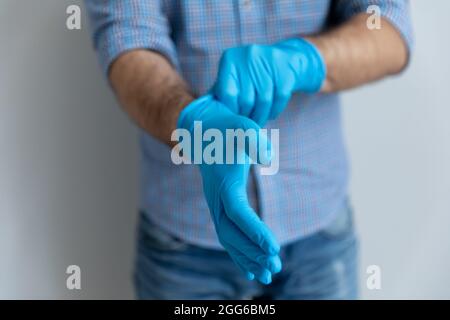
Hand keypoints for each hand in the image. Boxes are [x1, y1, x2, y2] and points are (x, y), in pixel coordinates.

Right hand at [177, 95, 280, 283]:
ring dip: (247, 257)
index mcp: (223, 184)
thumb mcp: (242, 127)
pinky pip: (228, 235)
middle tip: (274, 266)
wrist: (204, 130)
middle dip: (253, 252)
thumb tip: (268, 156)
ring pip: (228, 238)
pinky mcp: (220, 207)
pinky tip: (252, 267)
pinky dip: (239, 252)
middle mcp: (216, 199)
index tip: (274, 247)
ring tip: (268, 273)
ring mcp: (216, 205)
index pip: (238, 213)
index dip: (255, 231)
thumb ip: (255, 140)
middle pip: (231, 233)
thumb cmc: (226, 128)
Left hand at [212, 38, 325, 125]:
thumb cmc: (252, 75)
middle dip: (246, 116)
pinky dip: (274, 111)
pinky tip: (271, 113)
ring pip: (263, 101)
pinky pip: (278, 100)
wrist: (286, 60)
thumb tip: (204, 114)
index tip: (234, 118)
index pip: (227, 94)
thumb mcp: (234, 77)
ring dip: (261, 117)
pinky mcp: (286, 71)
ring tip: (258, 121)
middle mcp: (248, 56)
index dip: (231, 111)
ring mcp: (268, 61)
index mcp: (229, 59)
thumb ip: (220, 93)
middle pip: (246, 100)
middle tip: (247, 123)